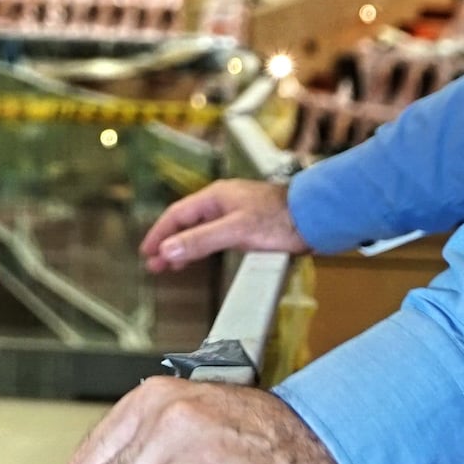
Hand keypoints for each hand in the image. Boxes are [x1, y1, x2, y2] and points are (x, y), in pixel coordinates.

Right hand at [142, 174, 308, 275]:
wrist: (316, 218)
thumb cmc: (281, 219)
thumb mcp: (235, 231)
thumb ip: (201, 241)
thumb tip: (168, 251)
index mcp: (216, 197)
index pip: (177, 215)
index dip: (159, 234)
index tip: (147, 252)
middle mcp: (224, 201)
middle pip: (186, 222)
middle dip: (168, 243)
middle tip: (154, 264)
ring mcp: (236, 213)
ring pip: (200, 230)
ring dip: (184, 247)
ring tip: (170, 266)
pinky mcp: (249, 225)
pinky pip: (215, 235)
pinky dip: (201, 247)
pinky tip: (201, 257)